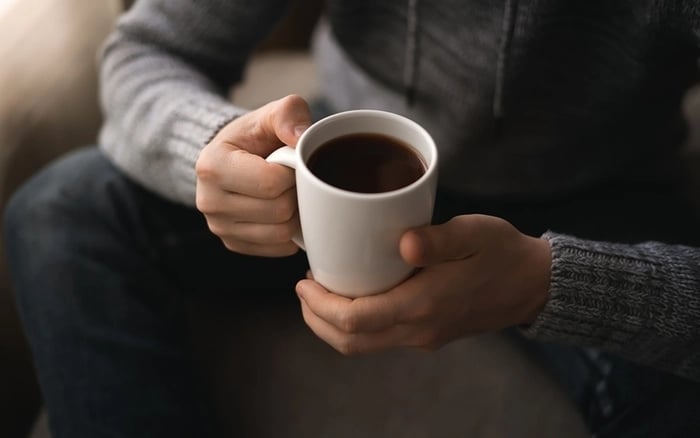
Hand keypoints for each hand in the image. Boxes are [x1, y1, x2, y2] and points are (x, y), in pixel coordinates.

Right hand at [196, 95, 310, 256]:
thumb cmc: (254, 137)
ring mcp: (219, 228)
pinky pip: (278, 248)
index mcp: (212, 166)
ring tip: (288, 193)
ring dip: (296, 214)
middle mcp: (208, 201)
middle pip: (279, 211)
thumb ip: (289, 113)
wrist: (232, 157)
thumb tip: (302, 138)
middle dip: (295, 193)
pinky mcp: (233, 244)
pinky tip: (283, 212)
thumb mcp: (270, 115)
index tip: (289, 162)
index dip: (293, 173)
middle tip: (292, 179)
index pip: (271, 183)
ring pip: (281, 233)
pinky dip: (290, 233)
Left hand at [295, 214, 551, 353]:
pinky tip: (355, 297)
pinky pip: (381, 339)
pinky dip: (357, 325)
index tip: (304, 282)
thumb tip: (403, 242)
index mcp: (424, 305)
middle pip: (352, 342)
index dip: (321, 305)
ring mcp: (424, 336)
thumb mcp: (475, 234)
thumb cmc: (502, 253)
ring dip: (334, 326)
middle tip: (304, 290)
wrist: (534, 284)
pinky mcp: (429, 334)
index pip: (356, 320)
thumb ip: (439, 239)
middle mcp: (419, 329)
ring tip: (321, 294)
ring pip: (364, 345)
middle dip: (318, 320)